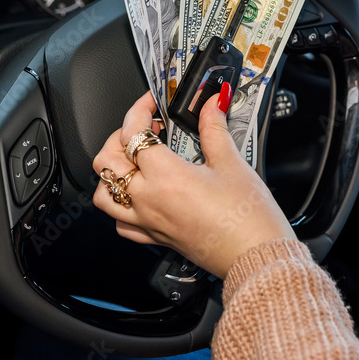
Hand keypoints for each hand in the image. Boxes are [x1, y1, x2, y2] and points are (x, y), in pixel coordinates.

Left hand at [92, 89, 294, 278]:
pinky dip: (120, 206)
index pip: (133, 133)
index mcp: (166, 176)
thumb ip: (214, 129)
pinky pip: (120, 223)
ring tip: (132, 159)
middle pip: (107, 160)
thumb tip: (210, 105)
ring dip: (111, 172)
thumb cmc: (247, 218)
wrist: (255, 256)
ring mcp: (148, 220)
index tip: (152, 104)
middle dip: (120, 136)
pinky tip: (138, 195)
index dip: (139, 110)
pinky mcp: (155, 237)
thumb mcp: (231, 163)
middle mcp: (149, 199)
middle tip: (145, 129)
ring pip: (104, 194)